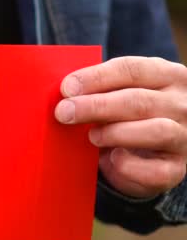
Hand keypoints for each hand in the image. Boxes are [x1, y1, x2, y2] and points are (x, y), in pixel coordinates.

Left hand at [55, 57, 186, 198]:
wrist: (149, 153)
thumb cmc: (126, 115)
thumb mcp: (117, 94)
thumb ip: (98, 90)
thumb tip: (64, 93)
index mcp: (167, 75)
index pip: (132, 69)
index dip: (96, 77)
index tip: (67, 88)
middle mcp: (181, 104)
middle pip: (138, 100)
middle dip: (96, 106)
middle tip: (64, 112)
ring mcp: (183, 136)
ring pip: (155, 130)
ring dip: (115, 133)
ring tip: (91, 136)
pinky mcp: (176, 168)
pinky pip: (155, 170)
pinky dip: (129, 166)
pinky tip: (111, 159)